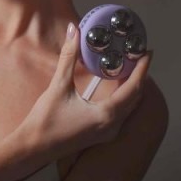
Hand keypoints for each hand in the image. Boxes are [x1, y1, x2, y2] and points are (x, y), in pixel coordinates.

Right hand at [20, 23, 151, 158]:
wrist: (33, 149)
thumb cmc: (45, 121)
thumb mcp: (59, 86)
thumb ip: (69, 57)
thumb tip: (74, 31)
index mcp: (107, 115)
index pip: (134, 87)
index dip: (143, 68)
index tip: (148, 51)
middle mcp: (113, 126)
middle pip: (136, 97)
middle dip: (140, 75)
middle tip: (140, 55)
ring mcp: (108, 133)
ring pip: (130, 106)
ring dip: (133, 86)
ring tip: (131, 67)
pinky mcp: (101, 134)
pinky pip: (121, 112)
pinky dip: (124, 96)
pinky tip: (117, 86)